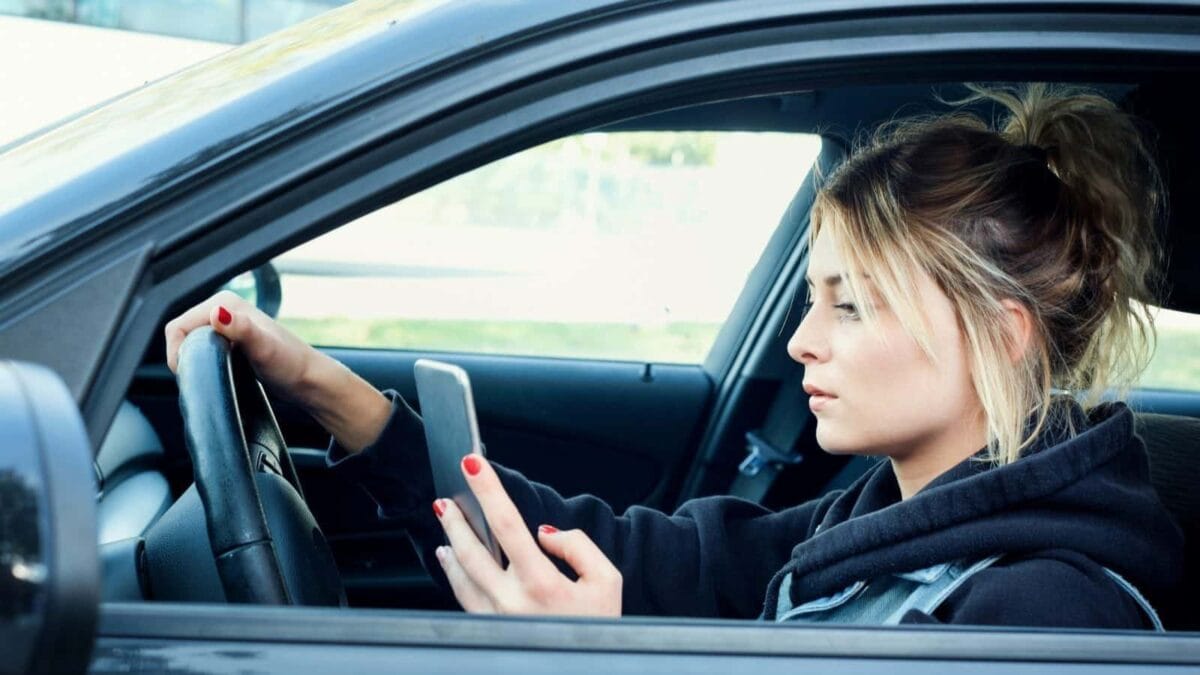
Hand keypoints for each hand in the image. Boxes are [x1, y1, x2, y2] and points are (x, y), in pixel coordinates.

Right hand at [165, 290, 319, 403]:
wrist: (310, 380)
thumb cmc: (290, 366)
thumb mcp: (264, 349)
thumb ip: (242, 330)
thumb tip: (217, 313)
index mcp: (226, 302)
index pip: (177, 326)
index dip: (177, 353)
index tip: (192, 373)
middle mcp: (225, 309)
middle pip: (182, 335)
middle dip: (186, 357)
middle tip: (205, 376)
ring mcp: (228, 325)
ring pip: (191, 344)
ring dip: (194, 361)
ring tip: (214, 375)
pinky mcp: (231, 341)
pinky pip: (202, 350)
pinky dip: (203, 363)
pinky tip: (218, 373)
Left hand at [432, 454, 621, 616]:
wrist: (588, 671)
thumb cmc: (598, 629)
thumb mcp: (607, 581)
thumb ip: (578, 547)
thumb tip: (544, 533)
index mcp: (542, 585)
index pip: (508, 524)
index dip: (488, 490)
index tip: (472, 465)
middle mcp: (512, 603)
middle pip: (472, 550)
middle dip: (456, 519)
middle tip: (445, 498)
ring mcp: (496, 621)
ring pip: (461, 575)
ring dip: (450, 544)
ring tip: (446, 522)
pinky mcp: (489, 632)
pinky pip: (463, 598)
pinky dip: (453, 574)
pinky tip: (451, 561)